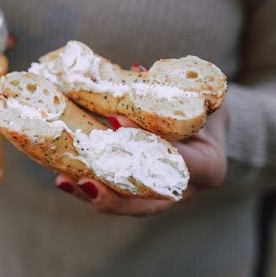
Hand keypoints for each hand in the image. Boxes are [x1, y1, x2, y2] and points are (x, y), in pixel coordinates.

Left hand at [54, 65, 227, 215]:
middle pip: (150, 203)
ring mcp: (164, 195)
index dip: (145, 142)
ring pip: (128, 205)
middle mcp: (187, 190)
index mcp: (209, 167)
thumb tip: (137, 71)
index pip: (177, 161)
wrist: (206, 126)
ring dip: (94, 194)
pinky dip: (92, 188)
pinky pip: (118, 197)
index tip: (115, 120)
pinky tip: (65, 180)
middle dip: (114, 196)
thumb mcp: (199, 97)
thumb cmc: (202, 108)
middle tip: (86, 182)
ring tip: (66, 182)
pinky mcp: (146, 193)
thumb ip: (175, 90)